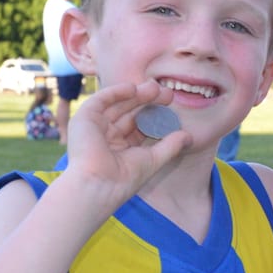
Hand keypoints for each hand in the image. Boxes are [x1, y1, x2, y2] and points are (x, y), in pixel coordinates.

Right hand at [62, 80, 191, 205]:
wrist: (99, 185)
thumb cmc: (125, 178)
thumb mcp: (153, 159)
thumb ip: (170, 145)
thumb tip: (189, 136)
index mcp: (120, 147)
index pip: (139, 125)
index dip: (154, 114)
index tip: (171, 105)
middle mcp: (106, 135)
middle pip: (130, 112)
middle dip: (148, 101)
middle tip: (167, 93)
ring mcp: (94, 127)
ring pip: (118, 104)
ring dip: (136, 94)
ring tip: (156, 88)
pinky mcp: (84, 119)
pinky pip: (101, 100)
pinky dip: (117, 92)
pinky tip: (134, 88)